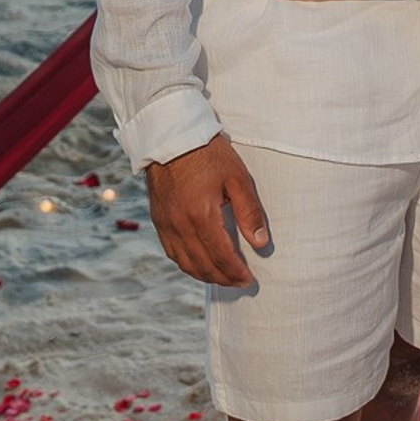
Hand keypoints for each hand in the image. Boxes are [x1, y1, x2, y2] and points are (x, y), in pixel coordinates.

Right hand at [145, 134, 268, 286]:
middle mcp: (180, 226)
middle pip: (202, 265)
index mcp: (202, 216)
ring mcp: (166, 225)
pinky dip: (187, 264)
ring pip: (185, 263)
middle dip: (222, 278)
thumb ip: (249, 212)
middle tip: (239, 283)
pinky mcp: (158, 221)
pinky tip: (198, 264)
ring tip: (222, 278)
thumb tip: (260, 242)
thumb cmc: (209, 154)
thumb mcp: (237, 178)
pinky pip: (172, 252)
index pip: (221, 256)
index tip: (249, 279)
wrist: (172, 137)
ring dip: (204, 275)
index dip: (235, 272)